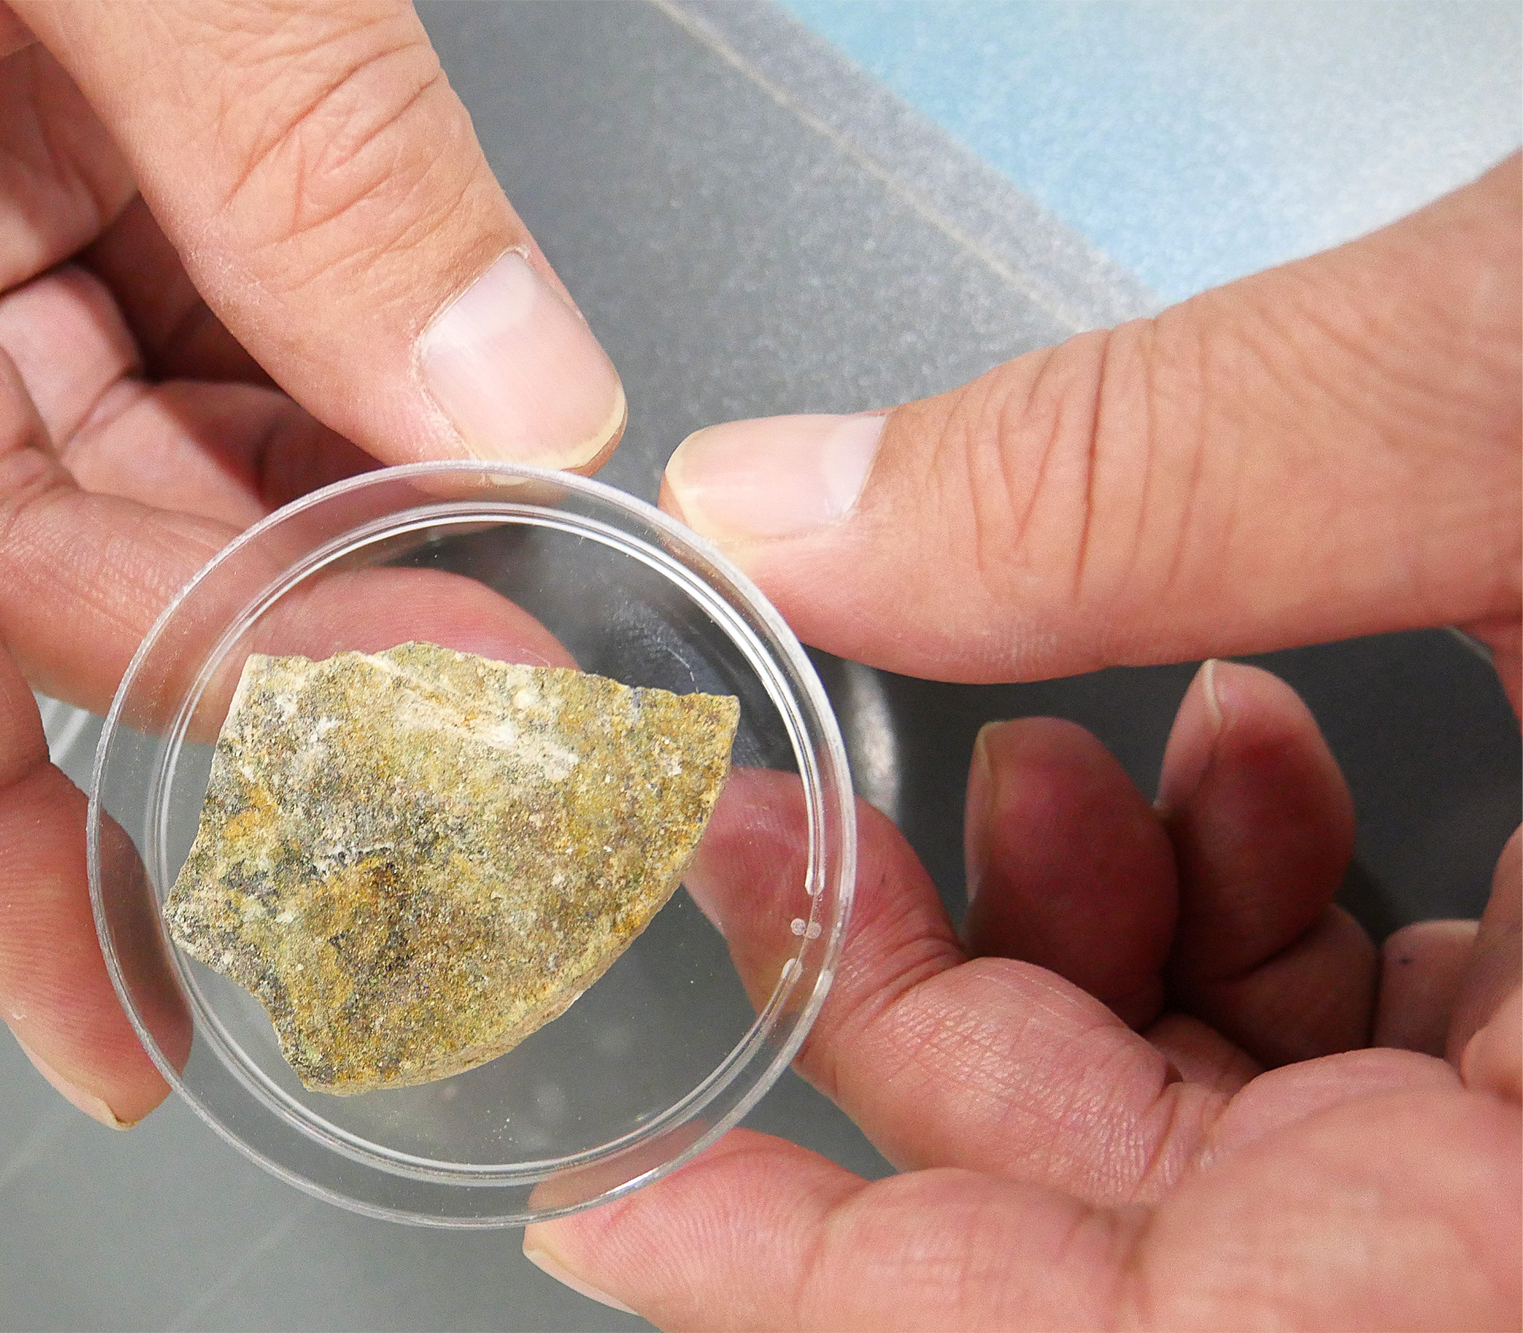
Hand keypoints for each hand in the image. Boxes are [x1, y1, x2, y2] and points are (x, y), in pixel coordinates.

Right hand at [0, 1, 622, 1126]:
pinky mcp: (44, 142)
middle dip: (254, 653)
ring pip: (129, 454)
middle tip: (478, 737)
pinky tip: (444, 460)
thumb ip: (289, 143)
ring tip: (500, 629)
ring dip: (317, 541)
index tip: (113, 1023)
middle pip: (23, 548)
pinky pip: (193, 324)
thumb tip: (506, 404)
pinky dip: (326, 397)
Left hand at [524, 159, 1518, 1326]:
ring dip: (1091, 952)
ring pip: (1267, 1142)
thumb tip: (800, 498)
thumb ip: (1164, 470)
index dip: (870, 1301)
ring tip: (1023, 767)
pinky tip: (1200, 735)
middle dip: (946, 1045)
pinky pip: (1389, 1052)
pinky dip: (1251, 905)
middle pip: (1173, 1239)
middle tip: (783, 853)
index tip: (642, 1214)